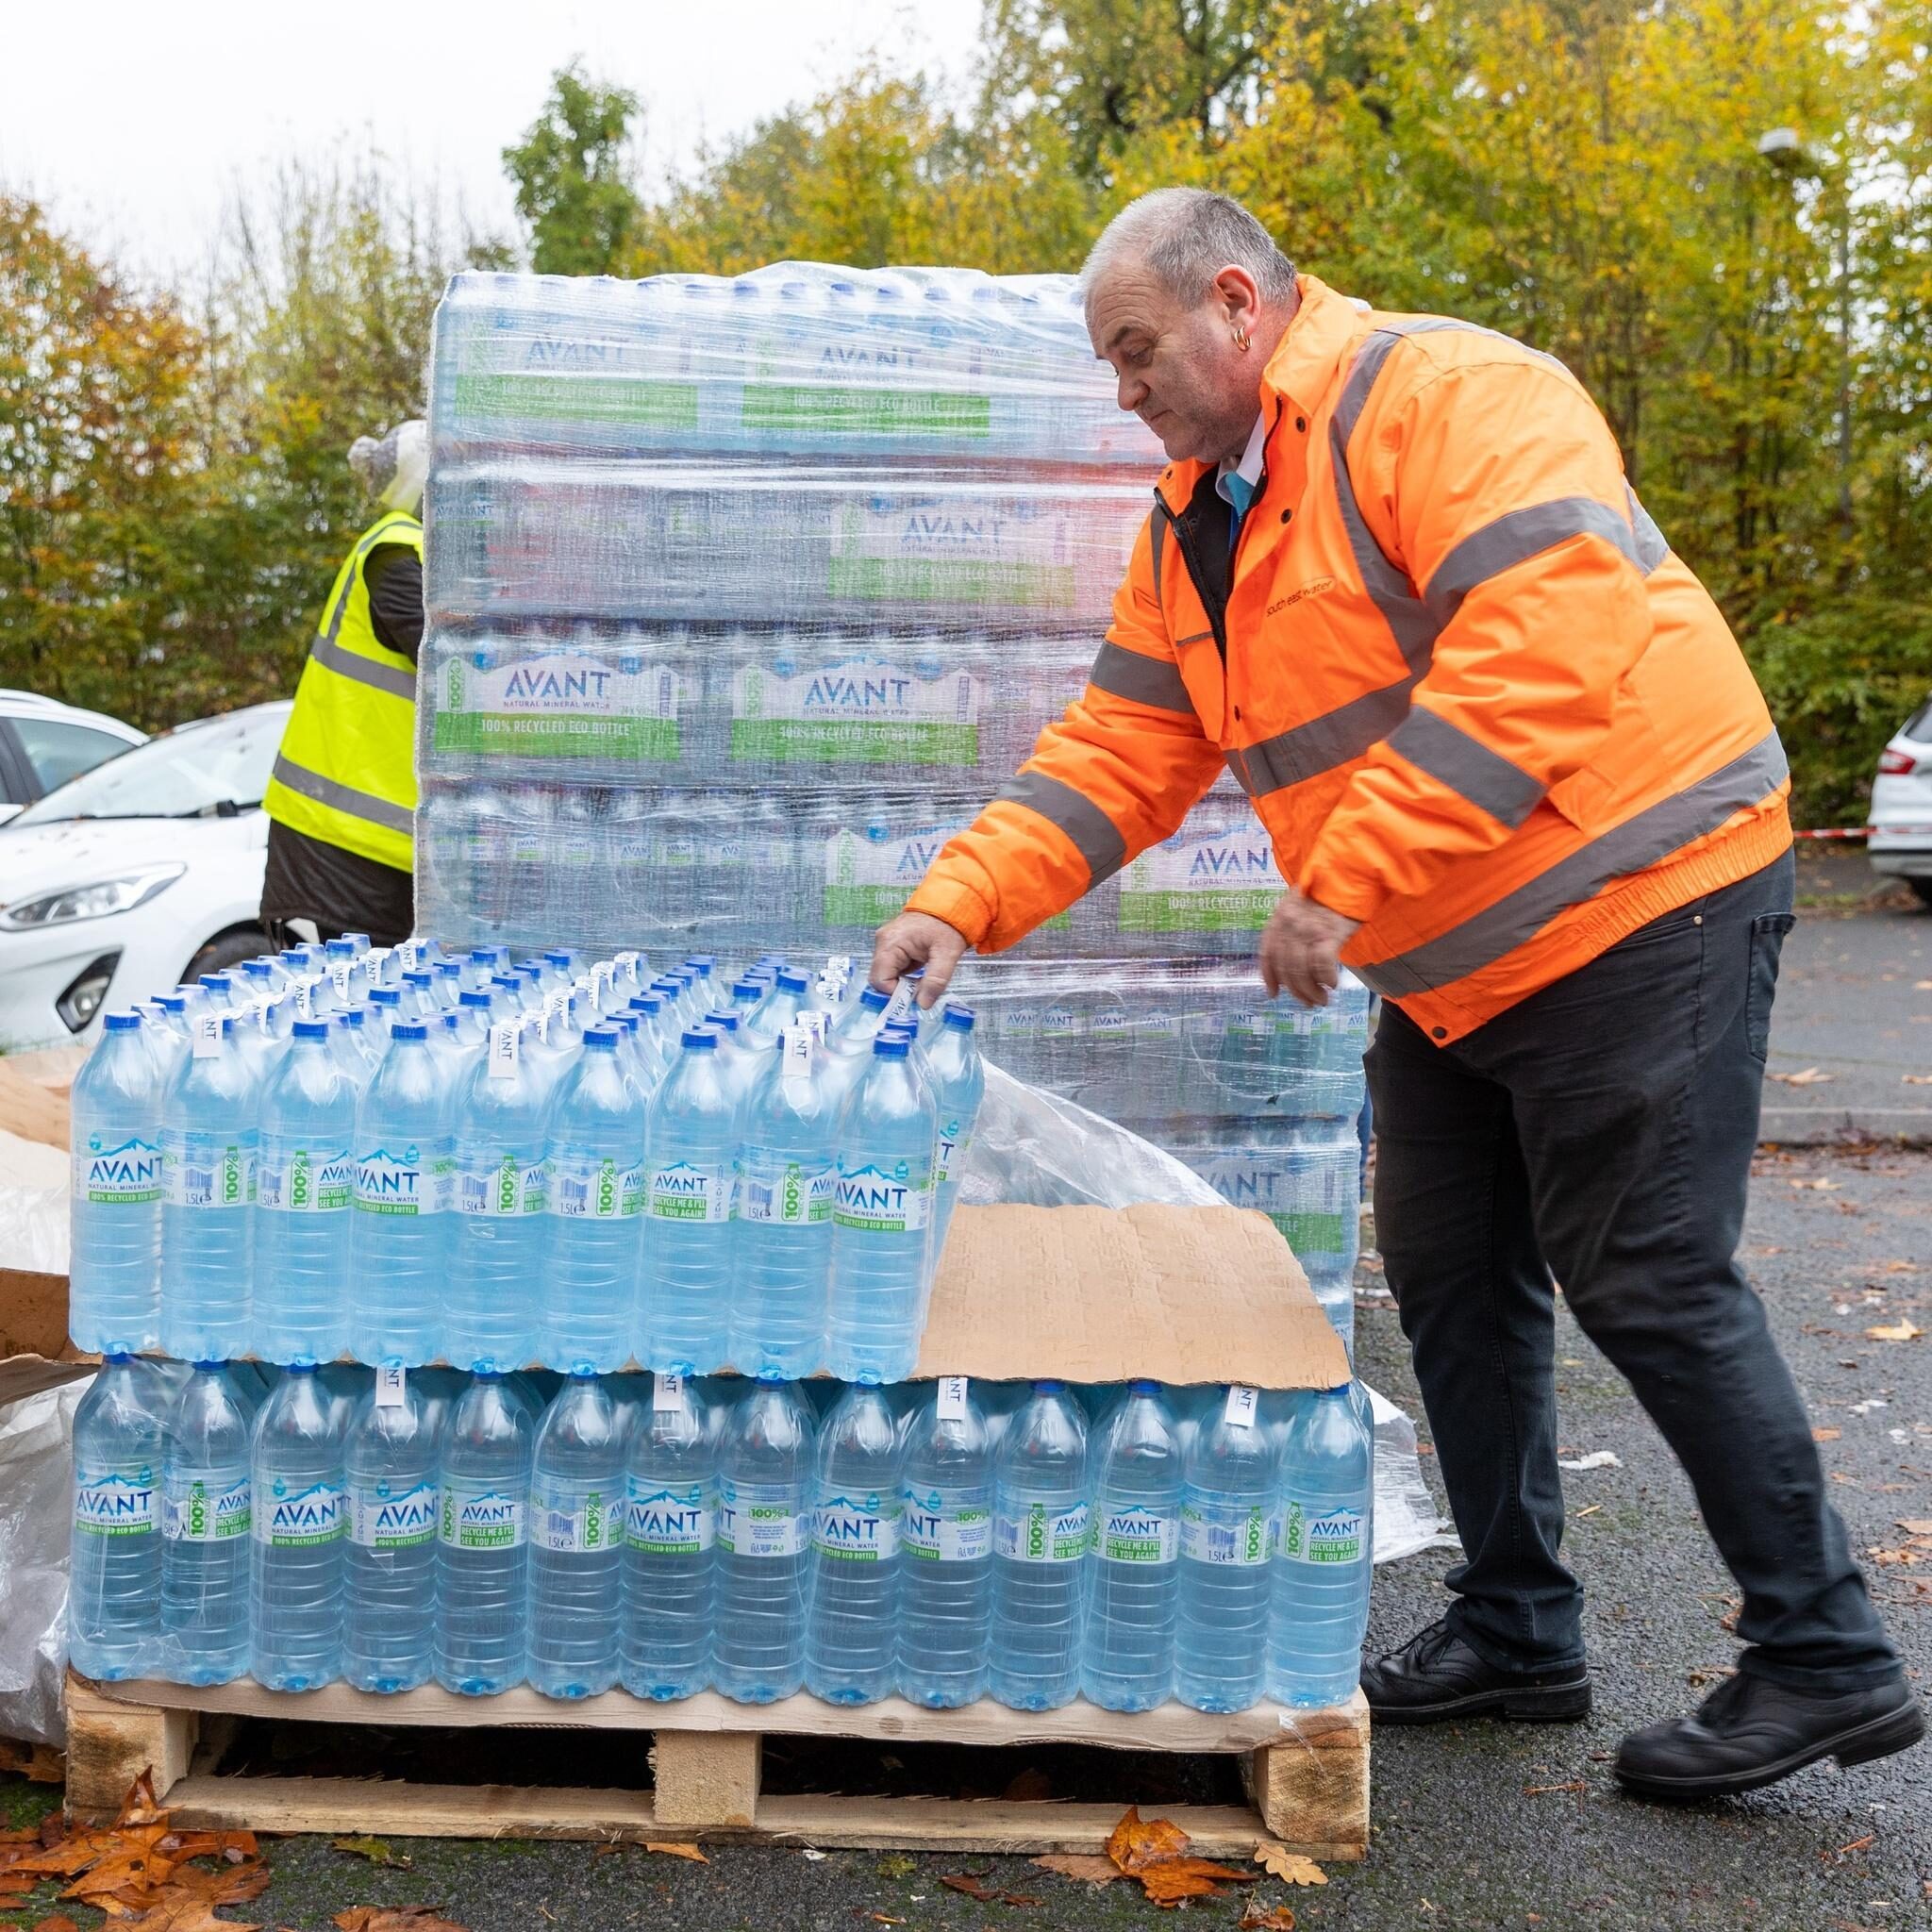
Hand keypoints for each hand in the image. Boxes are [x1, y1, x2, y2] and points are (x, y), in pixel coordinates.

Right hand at [870, 910, 969, 1007]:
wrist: (951, 902)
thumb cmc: (948, 924)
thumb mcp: (947, 954)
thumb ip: (935, 981)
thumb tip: (923, 1005)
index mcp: (891, 943)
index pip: (879, 979)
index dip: (895, 993)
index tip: (916, 996)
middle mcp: (883, 942)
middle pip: (880, 977)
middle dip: (899, 989)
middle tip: (921, 989)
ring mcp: (887, 942)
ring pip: (887, 973)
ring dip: (903, 982)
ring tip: (924, 977)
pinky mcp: (894, 944)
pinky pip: (893, 966)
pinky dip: (905, 974)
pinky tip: (921, 969)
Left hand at [1258, 887, 1360, 1006]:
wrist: (1352, 874)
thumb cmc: (1330, 893)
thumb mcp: (1301, 906)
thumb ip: (1292, 929)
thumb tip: (1292, 962)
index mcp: (1279, 918)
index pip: (1268, 954)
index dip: (1269, 977)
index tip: (1274, 993)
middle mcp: (1288, 924)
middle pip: (1286, 968)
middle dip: (1297, 991)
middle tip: (1309, 1002)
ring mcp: (1307, 929)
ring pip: (1302, 971)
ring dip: (1312, 991)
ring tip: (1322, 1000)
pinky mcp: (1329, 933)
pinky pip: (1322, 965)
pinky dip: (1326, 979)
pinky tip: (1332, 984)